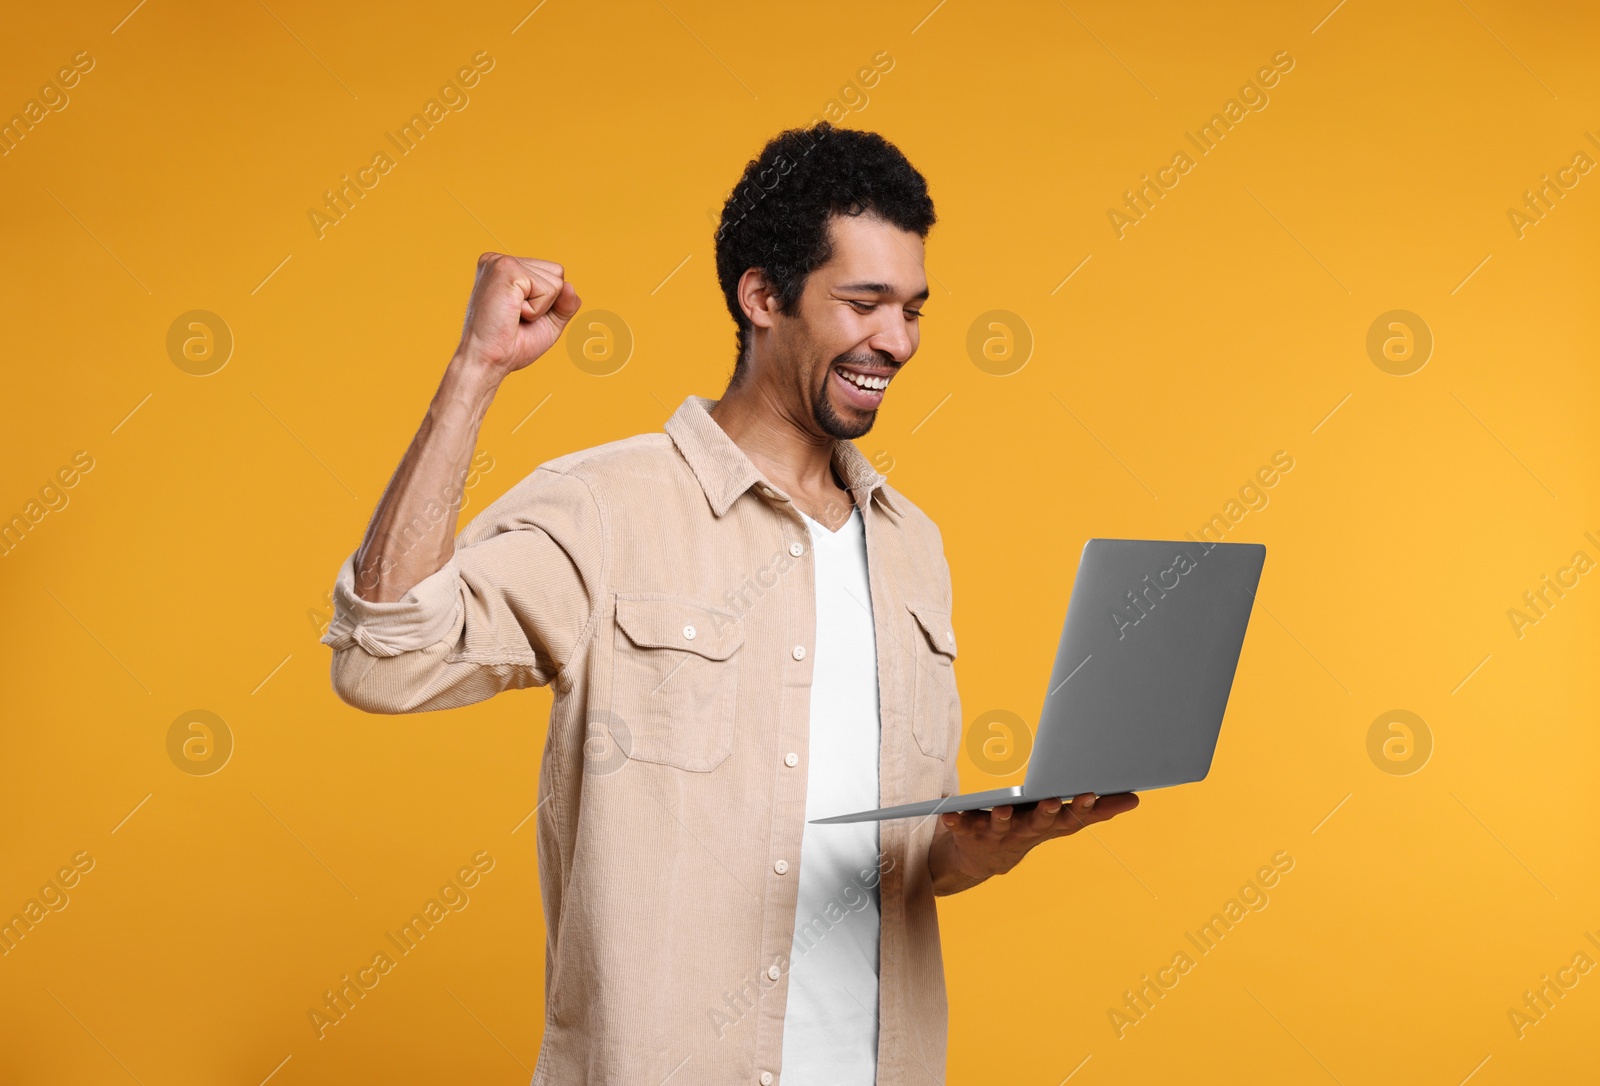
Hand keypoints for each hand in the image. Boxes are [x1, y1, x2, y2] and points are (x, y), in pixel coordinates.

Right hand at [455, 253, 581, 376]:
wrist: (487, 361)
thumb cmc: (511, 344)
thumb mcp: (548, 321)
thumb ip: (565, 303)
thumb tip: (570, 285)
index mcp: (506, 268)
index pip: (552, 273)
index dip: (548, 302)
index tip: (519, 315)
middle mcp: (501, 259)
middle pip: (557, 272)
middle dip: (547, 303)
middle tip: (516, 316)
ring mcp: (502, 262)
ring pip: (556, 280)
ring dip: (540, 307)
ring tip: (513, 315)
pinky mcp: (507, 269)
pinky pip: (548, 289)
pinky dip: (536, 310)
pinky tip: (512, 313)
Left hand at [928, 792, 1139, 894]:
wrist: (982, 859)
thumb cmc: (1028, 827)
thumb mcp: (1063, 819)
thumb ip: (1097, 810)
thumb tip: (1135, 800)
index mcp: (1049, 825)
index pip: (1071, 818)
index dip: (1081, 808)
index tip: (1090, 792)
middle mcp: (1025, 833)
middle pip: (1039, 823)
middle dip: (1047, 813)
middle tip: (1053, 801)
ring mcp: (998, 835)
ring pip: (1003, 827)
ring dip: (1003, 819)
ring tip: (1003, 810)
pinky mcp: (970, 833)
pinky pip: (962, 825)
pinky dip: (956, 820)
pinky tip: (948, 812)